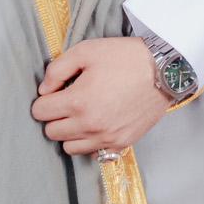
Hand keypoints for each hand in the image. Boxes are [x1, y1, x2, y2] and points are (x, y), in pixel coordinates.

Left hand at [31, 37, 169, 155]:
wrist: (164, 70)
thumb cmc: (125, 57)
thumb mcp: (86, 50)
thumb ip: (56, 70)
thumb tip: (44, 90)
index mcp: (78, 101)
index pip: (40, 112)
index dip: (45, 100)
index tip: (56, 93)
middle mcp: (90, 125)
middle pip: (51, 132)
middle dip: (55, 116)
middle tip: (69, 102)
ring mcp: (107, 137)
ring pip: (69, 147)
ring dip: (71, 132)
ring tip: (83, 115)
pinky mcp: (122, 142)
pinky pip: (95, 153)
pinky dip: (91, 142)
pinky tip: (99, 125)